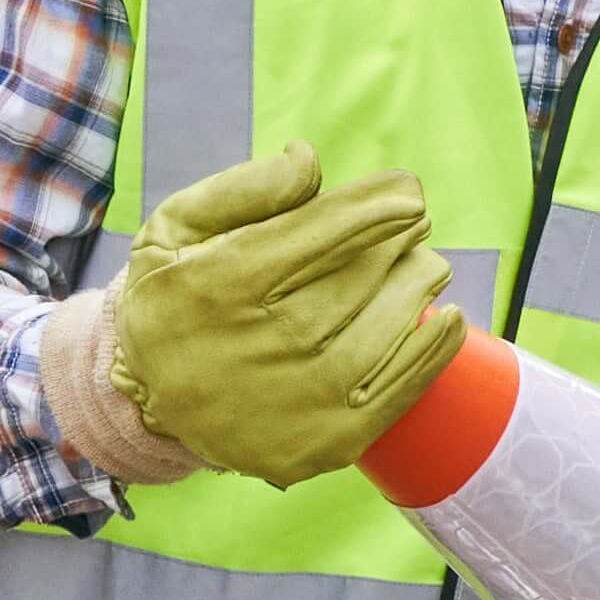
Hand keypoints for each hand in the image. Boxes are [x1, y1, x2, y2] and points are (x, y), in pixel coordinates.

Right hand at [106, 144, 466, 488]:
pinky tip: (449, 317)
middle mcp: (265, 343)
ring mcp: (301, 398)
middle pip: (359, 274)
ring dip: (417, 284)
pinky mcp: (328, 440)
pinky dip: (434, 349)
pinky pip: (401, 387)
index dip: (374, 204)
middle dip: (397, 239)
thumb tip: (310, 160)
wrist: (151, 405)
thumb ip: (239, 190)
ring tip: (426, 262)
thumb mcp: (173, 231)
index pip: (320, 231)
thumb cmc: (175, 301)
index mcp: (220, 284)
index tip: (408, 189)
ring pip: (387, 325)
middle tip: (414, 221)